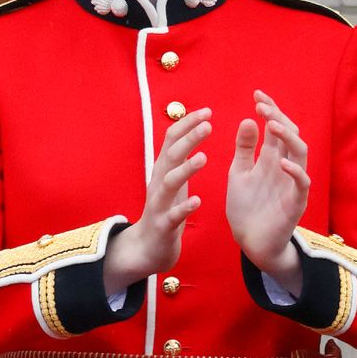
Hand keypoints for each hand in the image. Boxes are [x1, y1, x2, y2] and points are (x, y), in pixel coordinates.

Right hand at [103, 107, 211, 293]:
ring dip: (185, 169)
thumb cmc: (167, 209)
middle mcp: (158, 182)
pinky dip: (183, 207)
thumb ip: (181, 156)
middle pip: (170, 155)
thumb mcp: (174, 180)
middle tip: (208, 124)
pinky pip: (172, 216)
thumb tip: (192, 127)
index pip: (172, 139)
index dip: (188, 123)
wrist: (148, 247)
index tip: (208, 110)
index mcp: (164, 170)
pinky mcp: (163, 225)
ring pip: (169, 183)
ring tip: (203, 157)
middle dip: (188, 138)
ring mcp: (159, 204)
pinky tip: (197, 200)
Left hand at [226, 90, 309, 294]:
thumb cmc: (246, 208)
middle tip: (262, 106)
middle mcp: (285, 167)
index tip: (257, 94)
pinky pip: (302, 183)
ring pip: (301, 153)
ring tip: (272, 125)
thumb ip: (244, 148)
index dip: (270, 109)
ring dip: (289, 137)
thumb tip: (249, 119)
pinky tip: (282, 162)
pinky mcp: (296, 202)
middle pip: (291, 134)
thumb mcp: (239, 173)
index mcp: (271, 158)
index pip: (276, 127)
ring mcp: (293, 183)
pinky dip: (295, 171)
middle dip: (279, 117)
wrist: (250, 242)